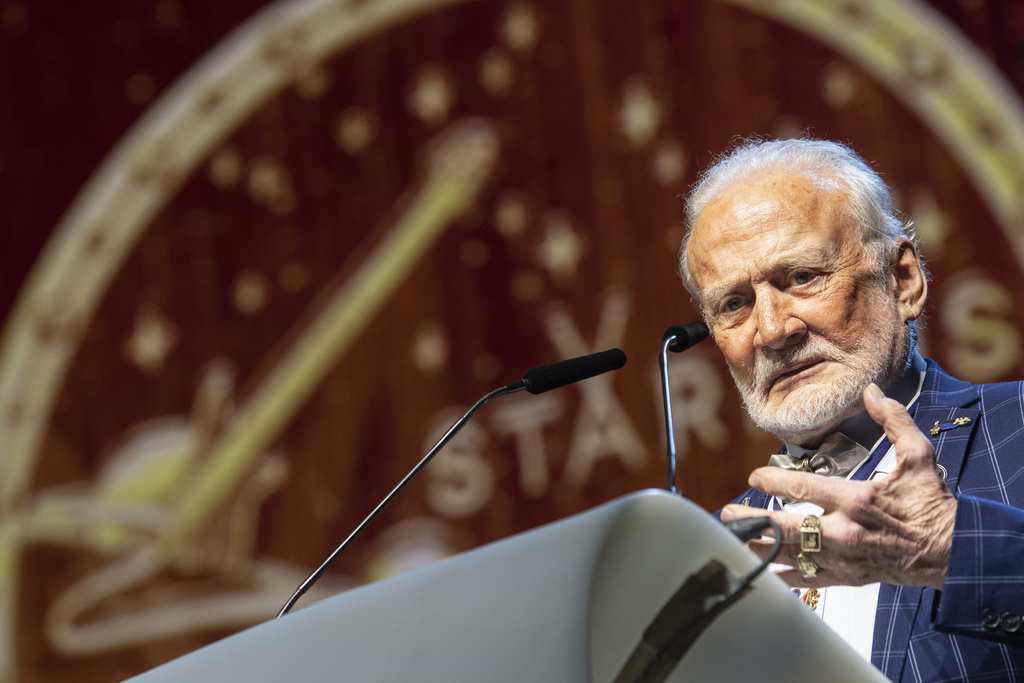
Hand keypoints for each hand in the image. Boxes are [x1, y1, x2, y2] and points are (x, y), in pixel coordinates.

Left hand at [720, 383, 956, 589]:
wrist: (950, 551)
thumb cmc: (931, 505)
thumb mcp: (918, 456)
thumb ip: (893, 421)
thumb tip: (872, 392)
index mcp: (858, 500)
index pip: (804, 489)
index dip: (774, 481)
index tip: (755, 476)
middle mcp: (844, 531)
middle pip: (786, 527)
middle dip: (752, 520)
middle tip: (728, 513)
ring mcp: (842, 558)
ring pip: (788, 555)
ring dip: (758, 546)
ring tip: (732, 539)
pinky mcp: (845, 577)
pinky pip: (805, 580)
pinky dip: (780, 575)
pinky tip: (760, 570)